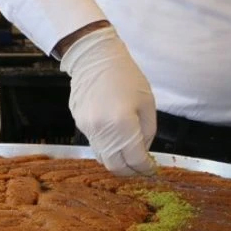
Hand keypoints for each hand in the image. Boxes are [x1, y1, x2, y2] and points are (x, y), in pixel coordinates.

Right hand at [59, 26, 156, 174]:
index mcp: (123, 124)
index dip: (145, 168)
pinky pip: (95, 143)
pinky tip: (114, 135)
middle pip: (115, 166)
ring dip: (117, 160)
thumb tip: (142, 152)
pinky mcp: (78, 124)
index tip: (151, 169)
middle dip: (130, 171)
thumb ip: (147, 132)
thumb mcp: (147, 103)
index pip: (135, 160)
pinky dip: (107, 146)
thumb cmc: (126, 76)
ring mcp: (87, 128)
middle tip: (139, 167)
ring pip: (103, 157)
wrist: (95, 58)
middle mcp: (102, 130)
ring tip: (128, 153)